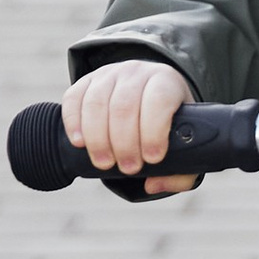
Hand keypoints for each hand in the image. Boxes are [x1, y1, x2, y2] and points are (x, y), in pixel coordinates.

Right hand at [64, 58, 196, 194]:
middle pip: (124, 105)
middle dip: (124, 142)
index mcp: (166, 82)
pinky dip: (73, 122)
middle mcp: (137, 73)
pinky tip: (79, 143)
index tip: (152, 159)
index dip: (153, 131)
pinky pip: (74, 98)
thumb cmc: (169, 125)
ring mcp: (109, 74)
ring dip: (98, 138)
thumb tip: (152, 185)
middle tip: (129, 168)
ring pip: (97, 102)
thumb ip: (180, 173)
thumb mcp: (185, 145)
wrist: (148, 94)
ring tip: (104, 163)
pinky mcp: (86, 81)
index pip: (159, 100)